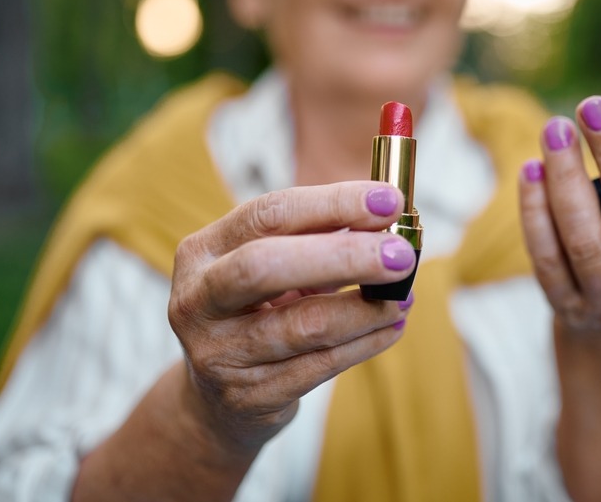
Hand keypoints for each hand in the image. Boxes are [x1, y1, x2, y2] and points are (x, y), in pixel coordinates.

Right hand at [168, 182, 415, 456]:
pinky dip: (365, 343)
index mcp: (202, 252)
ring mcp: (217, 353)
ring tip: (403, 296)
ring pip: (305, 325)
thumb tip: (387, 221)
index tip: (388, 200)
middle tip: (401, 254)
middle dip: (345, 256)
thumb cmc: (257, 313)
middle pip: (266, 266)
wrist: (218, 400)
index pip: (268, 214)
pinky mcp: (247, 397)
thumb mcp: (273, 268)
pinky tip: (391, 327)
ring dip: (366, 309)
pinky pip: (321, 366)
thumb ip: (319, 239)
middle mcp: (197, 300)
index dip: (332, 203)